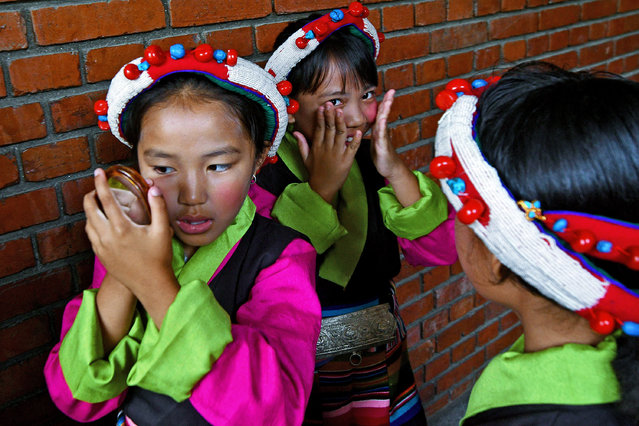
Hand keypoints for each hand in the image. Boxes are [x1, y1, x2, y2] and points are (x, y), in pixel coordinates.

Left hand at [84, 168, 174, 297]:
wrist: (150, 285)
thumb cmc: (159, 258)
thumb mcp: (162, 230)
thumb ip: (158, 206)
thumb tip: (153, 188)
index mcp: (122, 228)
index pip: (106, 199)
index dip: (101, 183)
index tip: (98, 172)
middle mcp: (107, 237)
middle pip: (90, 209)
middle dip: (91, 195)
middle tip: (97, 187)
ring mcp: (102, 247)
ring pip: (88, 222)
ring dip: (91, 210)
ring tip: (99, 204)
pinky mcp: (101, 256)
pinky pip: (91, 235)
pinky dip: (93, 224)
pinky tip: (101, 223)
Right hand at [296, 103, 361, 203]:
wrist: (322, 187)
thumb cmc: (315, 172)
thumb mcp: (305, 158)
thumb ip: (301, 143)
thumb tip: (295, 132)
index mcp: (317, 147)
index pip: (319, 129)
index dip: (321, 117)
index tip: (322, 107)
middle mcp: (327, 148)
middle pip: (329, 129)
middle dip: (330, 116)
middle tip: (331, 104)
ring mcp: (337, 154)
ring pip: (340, 135)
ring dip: (341, 123)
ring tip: (341, 112)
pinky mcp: (347, 160)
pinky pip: (352, 148)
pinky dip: (355, 140)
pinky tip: (358, 132)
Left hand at [370, 90, 402, 177]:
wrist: (389, 169)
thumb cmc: (382, 155)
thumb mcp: (376, 141)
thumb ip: (375, 131)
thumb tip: (372, 123)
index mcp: (378, 130)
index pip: (380, 113)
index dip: (382, 102)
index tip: (386, 90)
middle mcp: (382, 132)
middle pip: (384, 114)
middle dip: (388, 102)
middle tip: (392, 90)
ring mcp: (383, 139)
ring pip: (384, 122)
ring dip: (386, 111)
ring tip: (388, 100)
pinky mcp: (383, 147)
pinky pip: (382, 136)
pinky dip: (382, 128)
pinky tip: (383, 120)